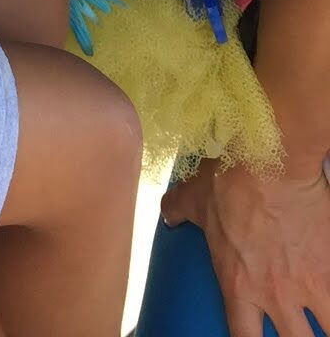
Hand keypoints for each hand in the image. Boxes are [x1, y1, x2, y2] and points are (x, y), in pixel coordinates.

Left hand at [163, 159, 329, 336]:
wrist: (274, 162)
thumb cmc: (232, 180)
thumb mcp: (195, 196)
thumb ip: (178, 209)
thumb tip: (168, 215)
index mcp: (239, 285)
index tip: (253, 335)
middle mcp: (276, 294)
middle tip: (294, 328)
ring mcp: (309, 284)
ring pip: (327, 331)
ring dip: (324, 328)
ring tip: (322, 321)